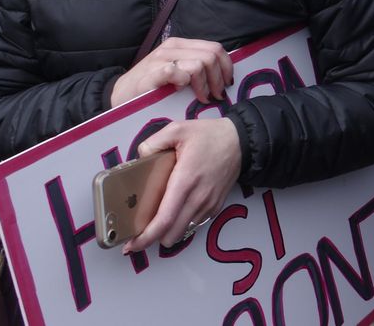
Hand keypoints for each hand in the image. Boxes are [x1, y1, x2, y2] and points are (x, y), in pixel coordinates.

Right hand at [111, 38, 232, 107]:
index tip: (228, 84)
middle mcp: (171, 47)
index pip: (215, 48)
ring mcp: (160, 59)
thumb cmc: (153, 87)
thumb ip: (197, 67)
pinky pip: (176, 71)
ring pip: (199, 64)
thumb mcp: (178, 71)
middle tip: (216, 95)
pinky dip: (184, 82)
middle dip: (219, 79)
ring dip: (205, 85)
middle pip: (211, 56)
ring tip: (202, 98)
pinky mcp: (150, 73)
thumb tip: (225, 74)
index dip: (227, 66)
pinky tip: (181, 91)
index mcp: (181, 45)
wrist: (120, 96)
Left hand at [123, 118, 241, 252]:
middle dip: (153, 239)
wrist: (241, 141)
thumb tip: (140, 158)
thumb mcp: (178, 129)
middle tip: (139, 232)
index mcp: (185, 181)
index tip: (132, 244)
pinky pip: (195, 222)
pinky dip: (183, 222)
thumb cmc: (209, 135)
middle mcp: (198, 198)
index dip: (146, 237)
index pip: (165, 219)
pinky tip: (177, 209)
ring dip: (169, 230)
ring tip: (158, 219)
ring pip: (184, 231)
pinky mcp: (216, 206)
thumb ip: (153, 143)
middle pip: (173, 233)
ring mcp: (209, 204)